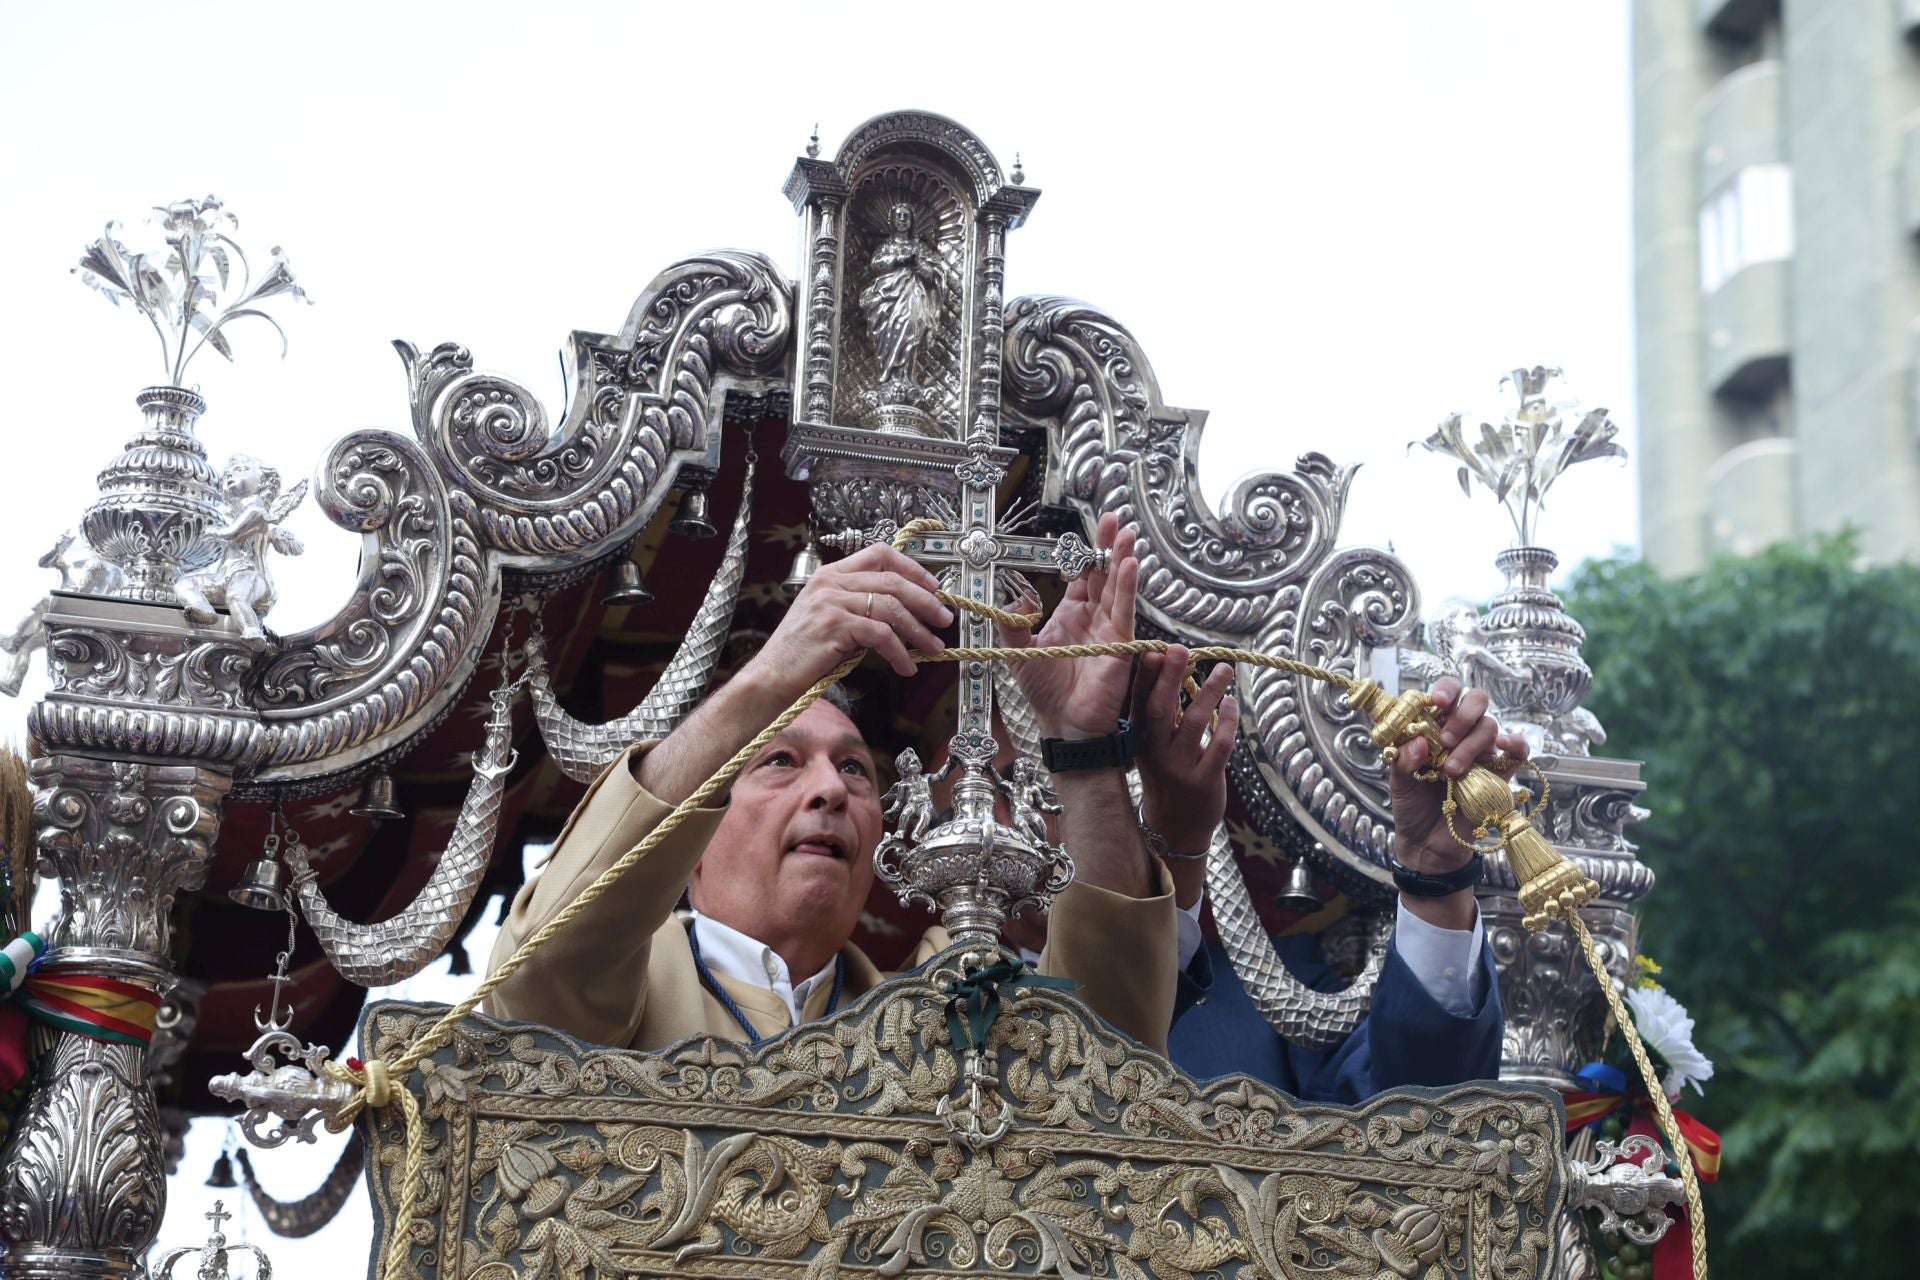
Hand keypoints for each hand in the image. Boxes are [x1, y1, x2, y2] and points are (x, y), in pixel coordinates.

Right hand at [746, 542, 951, 696]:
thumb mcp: (829, 618)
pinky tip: (905, 667)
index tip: (934, 586)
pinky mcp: (835, 626)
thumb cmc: (801, 653)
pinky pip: (881, 634)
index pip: (880, 553)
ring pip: (892, 608)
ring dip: (918, 631)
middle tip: (944, 619)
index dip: (912, 567)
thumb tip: (903, 612)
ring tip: (932, 649)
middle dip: (926, 600)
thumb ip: (857, 606)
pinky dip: (899, 653)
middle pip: (893, 580)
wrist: (771, 676)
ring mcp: (831, 602)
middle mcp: (831, 582)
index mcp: (830, 574)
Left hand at [1003, 513, 1137, 739]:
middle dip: (1108, 546)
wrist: (1062, 723)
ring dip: (1121, 560)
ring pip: (1117, 587)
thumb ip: (1012, 623)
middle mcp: (1093, 617)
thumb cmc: (1044, 692)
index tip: (1089, 529)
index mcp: (1071, 614)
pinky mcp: (1119, 644)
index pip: (1082, 576)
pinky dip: (1127, 587)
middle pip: (1103, 574)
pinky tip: (1130, 565)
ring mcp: (1109, 629)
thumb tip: (1014, 599)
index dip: (1085, 553)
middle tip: (1114, 518)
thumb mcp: (1019, 651)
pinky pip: (1124, 611)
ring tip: (1126, 534)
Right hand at [1132, 646, 1237, 855]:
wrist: (1175, 827)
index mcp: (1139, 740)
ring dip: (1209, 692)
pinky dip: (1227, 721)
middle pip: (1160, 708)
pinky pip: (1219, 745)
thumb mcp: (1152, 746)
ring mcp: (1179, 768)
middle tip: (1180, 649)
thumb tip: (1168, 664)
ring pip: (1194, 722)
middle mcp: (1155, 752)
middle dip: (1170, 677)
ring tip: (1223, 669)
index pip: (1138, 702)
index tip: (1155, 649)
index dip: (1145, 676)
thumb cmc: (1166, 775)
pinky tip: (1232, 704)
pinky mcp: (1204, 781)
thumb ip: (1158, 713)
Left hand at [1388, 676, 1529, 874]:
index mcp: (1434, 727)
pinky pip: (1518, 751)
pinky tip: (1503, 747)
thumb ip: (1402, 760)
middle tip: (1446, 739)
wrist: (1427, 845)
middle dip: (1463, 713)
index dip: (1445, 690)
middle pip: (1476, 701)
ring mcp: (1481, 753)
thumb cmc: (1412, 806)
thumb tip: (1417, 741)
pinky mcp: (1500, 774)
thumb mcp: (1398, 782)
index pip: (1446, 693)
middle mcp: (1460, 734)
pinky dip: (1515, 744)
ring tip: (1451, 770)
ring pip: (1490, 727)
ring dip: (1471, 743)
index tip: (1436, 703)